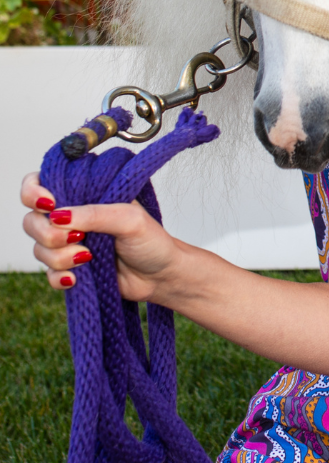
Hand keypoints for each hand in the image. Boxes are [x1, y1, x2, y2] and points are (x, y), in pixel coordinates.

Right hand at [21, 171, 179, 300]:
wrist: (161, 276)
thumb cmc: (152, 241)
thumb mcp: (129, 220)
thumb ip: (95, 214)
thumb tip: (57, 215)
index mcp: (85, 195)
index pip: (41, 185)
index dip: (33, 193)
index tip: (48, 205)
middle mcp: (71, 218)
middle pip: (32, 221)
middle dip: (49, 234)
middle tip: (78, 238)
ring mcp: (68, 244)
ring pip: (39, 249)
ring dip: (60, 257)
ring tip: (89, 258)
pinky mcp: (69, 268)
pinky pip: (47, 274)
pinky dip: (60, 277)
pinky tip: (78, 278)